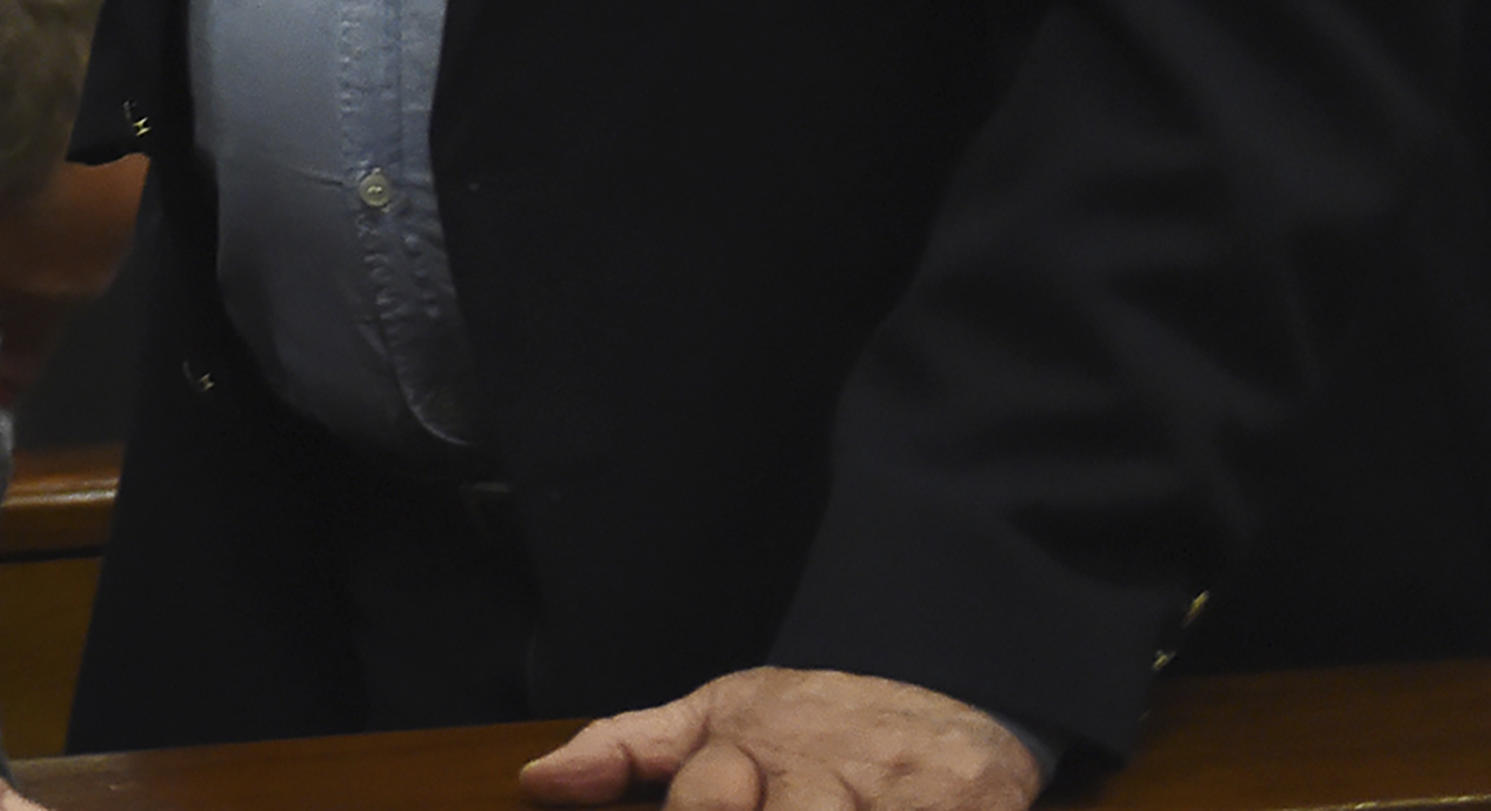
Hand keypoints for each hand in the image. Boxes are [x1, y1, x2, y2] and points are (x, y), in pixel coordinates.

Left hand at [521, 667, 1042, 810]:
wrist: (953, 692)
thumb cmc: (816, 723)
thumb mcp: (718, 715)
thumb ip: (628, 749)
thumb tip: (538, 783)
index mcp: (751, 745)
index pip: (705, 799)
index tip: (703, 810)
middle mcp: (824, 776)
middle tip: (737, 808)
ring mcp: (899, 801)